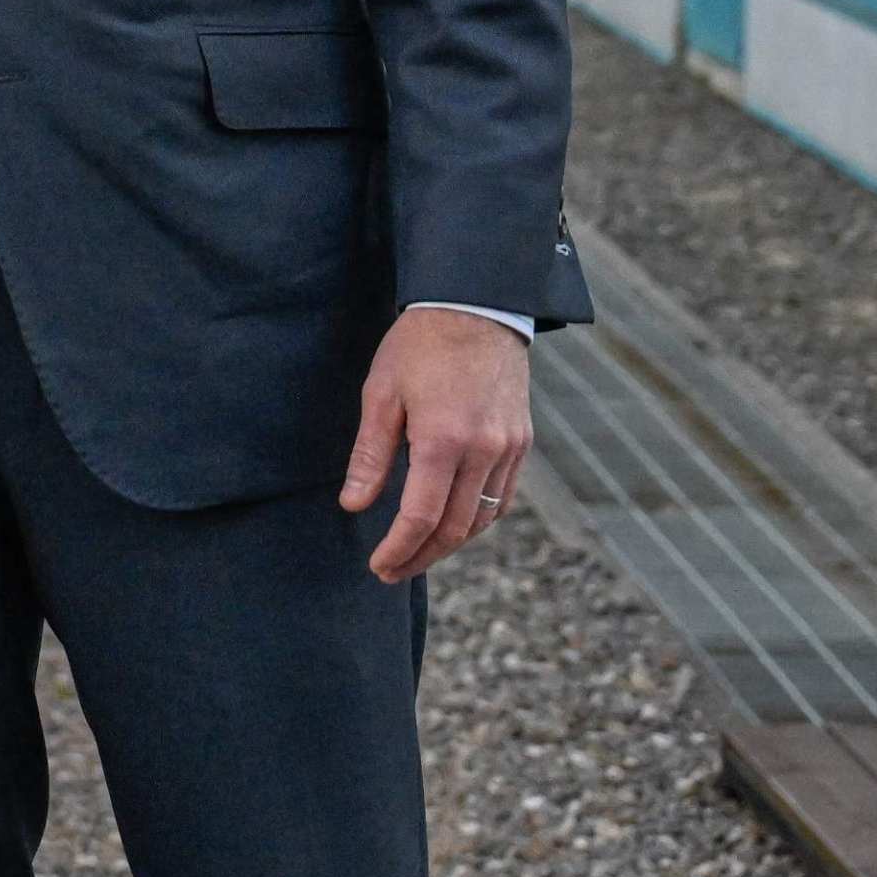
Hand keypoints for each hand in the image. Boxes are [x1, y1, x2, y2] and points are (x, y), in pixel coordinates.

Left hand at [338, 306, 532, 584]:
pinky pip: (503, 498)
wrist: (477, 305)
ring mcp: (509, 448)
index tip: (378, 566)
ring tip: (417, 552)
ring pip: (482, 519)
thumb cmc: (419, 345)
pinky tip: (453, 523)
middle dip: (421, 557)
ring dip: (449, 544)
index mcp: (444, 439)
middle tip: (392, 571)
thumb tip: (354, 505)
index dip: (398, 549)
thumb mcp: (381, 393)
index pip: (421, 517)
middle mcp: (484, 451)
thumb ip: (370, 454)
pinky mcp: (522, 441)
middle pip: (455, 529)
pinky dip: (477, 520)